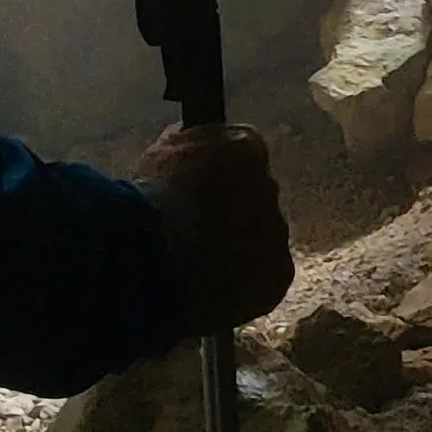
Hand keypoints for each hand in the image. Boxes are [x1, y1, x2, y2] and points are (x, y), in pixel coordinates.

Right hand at [135, 122, 292, 332]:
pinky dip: (247, 281)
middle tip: (202, 228)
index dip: (224, 171)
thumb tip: (192, 144)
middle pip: (257, 196)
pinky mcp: (279, 271)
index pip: (244, 151)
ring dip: (242, 246)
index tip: (206, 188)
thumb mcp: (163, 153)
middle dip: (235, 210)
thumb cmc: (152, 199)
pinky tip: (216, 286)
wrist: (157, 254)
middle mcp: (270, 184)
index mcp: (244, 147)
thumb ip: (189, 145)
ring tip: (204, 263)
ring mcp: (277, 230)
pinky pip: (266, 275)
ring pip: (263, 237)